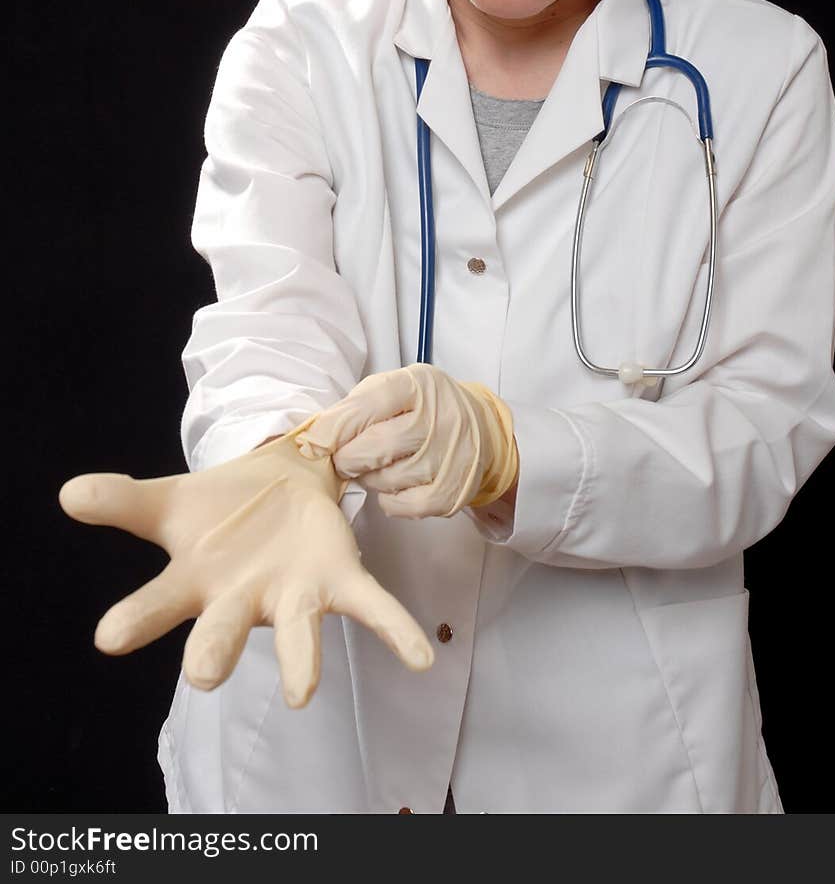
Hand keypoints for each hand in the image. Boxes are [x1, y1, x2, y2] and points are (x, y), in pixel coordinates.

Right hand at [58, 420, 433, 706]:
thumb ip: (123, 500)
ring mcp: (293, 596)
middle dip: (215, 651)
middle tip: (202, 677)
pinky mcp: (338, 580)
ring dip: (302, 661)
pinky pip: (371, 608)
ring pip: (298, 631)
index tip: (108, 637)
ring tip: (303, 692)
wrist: (277, 487)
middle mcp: (243, 600)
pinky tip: (422, 658)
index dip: (136, 620)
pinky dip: (396, 633)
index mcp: (197, 581)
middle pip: (224, 631)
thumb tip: (68, 493)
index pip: (159, 603)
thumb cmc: (218, 510)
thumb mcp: (169, 501)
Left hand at [297, 363, 518, 517]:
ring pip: (385, 479)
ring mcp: (449, 457)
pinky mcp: (451, 491)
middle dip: (347, 457)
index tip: (314, 442)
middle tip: (343, 459)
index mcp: (417, 385)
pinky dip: (388, 499)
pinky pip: (401, 505)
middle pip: (374, 447)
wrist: (482, 429)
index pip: (366, 406)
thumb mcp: (394, 388)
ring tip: (377, 466)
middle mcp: (438, 419)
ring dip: (369, 478)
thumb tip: (317, 437)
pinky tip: (394, 485)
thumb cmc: (424, 407)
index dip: (333, 427)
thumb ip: (357, 406)